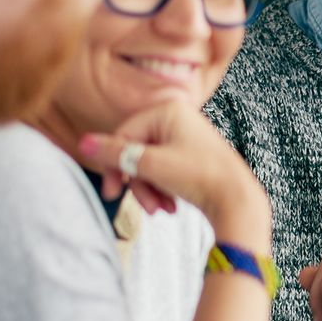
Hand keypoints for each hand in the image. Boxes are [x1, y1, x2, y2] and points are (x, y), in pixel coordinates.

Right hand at [78, 101, 269, 247]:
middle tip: (143, 207)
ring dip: (150, 190)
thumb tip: (83, 143)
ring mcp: (186, 136)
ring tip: (161, 210)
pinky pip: (164, 170)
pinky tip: (171, 206)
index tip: (112, 192)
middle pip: (136, 150)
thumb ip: (115, 154)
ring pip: (149, 163)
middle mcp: (178, 118)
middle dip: (137, 182)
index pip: (124, 134)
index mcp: (168, 110)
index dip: (114, 165)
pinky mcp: (192, 155)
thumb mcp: (152, 166)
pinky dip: (163, 189)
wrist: (238, 201)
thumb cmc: (199, 178)